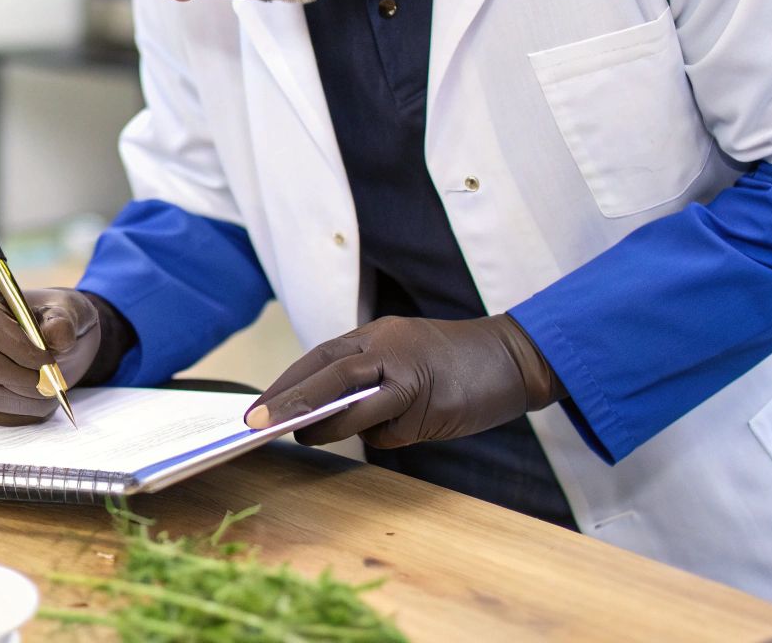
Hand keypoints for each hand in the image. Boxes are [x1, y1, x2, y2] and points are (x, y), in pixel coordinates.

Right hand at [0, 287, 102, 425]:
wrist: (53, 343)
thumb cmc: (56, 321)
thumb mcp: (67, 311)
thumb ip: (63, 321)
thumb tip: (57, 335)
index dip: (19, 346)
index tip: (48, 361)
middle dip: (24, 378)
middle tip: (53, 383)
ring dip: (26, 399)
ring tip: (52, 392)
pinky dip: (19, 413)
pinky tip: (41, 404)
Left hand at [244, 314, 565, 447]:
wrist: (516, 357)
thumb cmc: (455, 364)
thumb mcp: (404, 363)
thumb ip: (367, 385)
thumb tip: (326, 421)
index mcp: (376, 335)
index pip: (319, 358)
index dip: (286, 383)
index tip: (256, 408)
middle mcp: (387, 346)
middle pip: (326, 370)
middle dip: (288, 398)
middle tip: (255, 423)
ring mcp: (408, 371)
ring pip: (352, 396)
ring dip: (323, 421)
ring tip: (300, 436)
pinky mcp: (431, 401)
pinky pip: (391, 428)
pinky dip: (382, 436)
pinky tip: (388, 435)